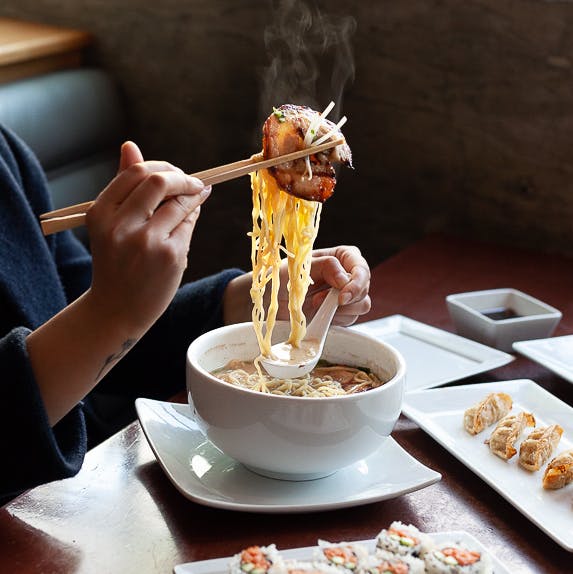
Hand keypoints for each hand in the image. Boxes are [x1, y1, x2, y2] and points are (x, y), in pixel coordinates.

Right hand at [86, 141, 211, 334]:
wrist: (117, 310)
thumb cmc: (117, 262)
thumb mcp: (111, 224)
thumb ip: (124, 187)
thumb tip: (130, 145)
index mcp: (100, 213)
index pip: (135, 172)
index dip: (161, 166)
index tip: (174, 173)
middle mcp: (120, 225)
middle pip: (159, 180)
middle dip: (182, 177)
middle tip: (193, 182)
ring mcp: (146, 241)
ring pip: (179, 202)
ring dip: (193, 196)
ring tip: (195, 198)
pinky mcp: (169, 255)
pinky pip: (189, 223)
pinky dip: (193, 215)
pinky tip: (192, 217)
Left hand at [276, 245, 370, 326]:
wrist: (273, 300)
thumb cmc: (283, 277)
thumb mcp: (300, 267)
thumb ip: (325, 267)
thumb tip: (346, 279)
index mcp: (342, 256)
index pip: (360, 267)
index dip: (357, 283)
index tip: (342, 296)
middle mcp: (348, 274)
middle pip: (365, 287)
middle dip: (345, 298)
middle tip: (318, 301)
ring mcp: (347, 294)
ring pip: (362, 304)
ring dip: (340, 309)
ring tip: (315, 304)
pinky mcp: (343, 312)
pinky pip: (351, 318)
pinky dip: (336, 319)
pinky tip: (319, 313)